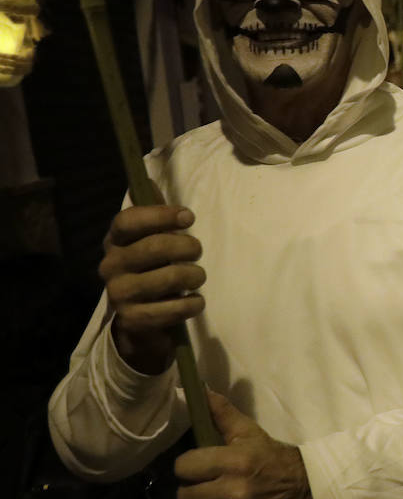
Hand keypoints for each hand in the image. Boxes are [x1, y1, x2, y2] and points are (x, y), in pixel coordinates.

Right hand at [100, 205, 205, 374]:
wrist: (140, 318)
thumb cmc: (151, 268)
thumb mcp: (150, 239)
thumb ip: (153, 213)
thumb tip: (147, 178)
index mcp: (115, 241)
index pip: (128, 221)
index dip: (160, 215)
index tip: (189, 217)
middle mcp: (110, 266)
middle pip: (154, 247)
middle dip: (187, 247)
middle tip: (197, 251)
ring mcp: (119, 294)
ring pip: (168, 278)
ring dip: (194, 276)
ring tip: (197, 277)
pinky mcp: (132, 320)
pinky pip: (173, 309)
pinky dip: (192, 304)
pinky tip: (195, 301)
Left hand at [175, 392, 314, 498]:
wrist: (305, 488)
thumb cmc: (272, 457)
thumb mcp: (250, 432)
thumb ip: (222, 414)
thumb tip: (200, 391)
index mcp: (236, 461)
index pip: (184, 466)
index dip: (188, 465)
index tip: (197, 465)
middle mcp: (235, 492)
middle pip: (185, 496)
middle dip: (191, 489)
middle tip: (204, 485)